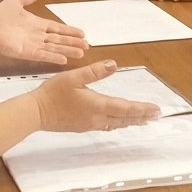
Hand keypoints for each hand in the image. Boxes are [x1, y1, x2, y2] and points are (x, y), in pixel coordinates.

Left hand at [0, 0, 88, 64]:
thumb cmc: (0, 16)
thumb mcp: (16, 2)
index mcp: (36, 24)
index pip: (57, 28)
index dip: (69, 31)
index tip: (81, 33)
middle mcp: (38, 35)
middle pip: (59, 39)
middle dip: (73, 42)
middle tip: (87, 46)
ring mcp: (34, 45)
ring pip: (55, 48)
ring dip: (68, 50)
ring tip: (81, 53)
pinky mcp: (28, 53)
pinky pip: (43, 55)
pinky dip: (53, 57)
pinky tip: (64, 60)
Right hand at [32, 60, 161, 132]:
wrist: (36, 112)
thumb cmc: (53, 93)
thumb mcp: (74, 77)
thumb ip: (95, 72)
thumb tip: (114, 64)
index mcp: (97, 104)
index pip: (125, 108)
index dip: (142, 109)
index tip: (155, 109)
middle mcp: (96, 117)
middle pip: (124, 119)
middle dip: (141, 117)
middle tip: (156, 116)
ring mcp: (89, 124)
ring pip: (116, 124)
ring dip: (131, 122)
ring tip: (143, 120)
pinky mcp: (83, 126)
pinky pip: (106, 126)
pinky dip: (118, 124)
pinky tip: (118, 123)